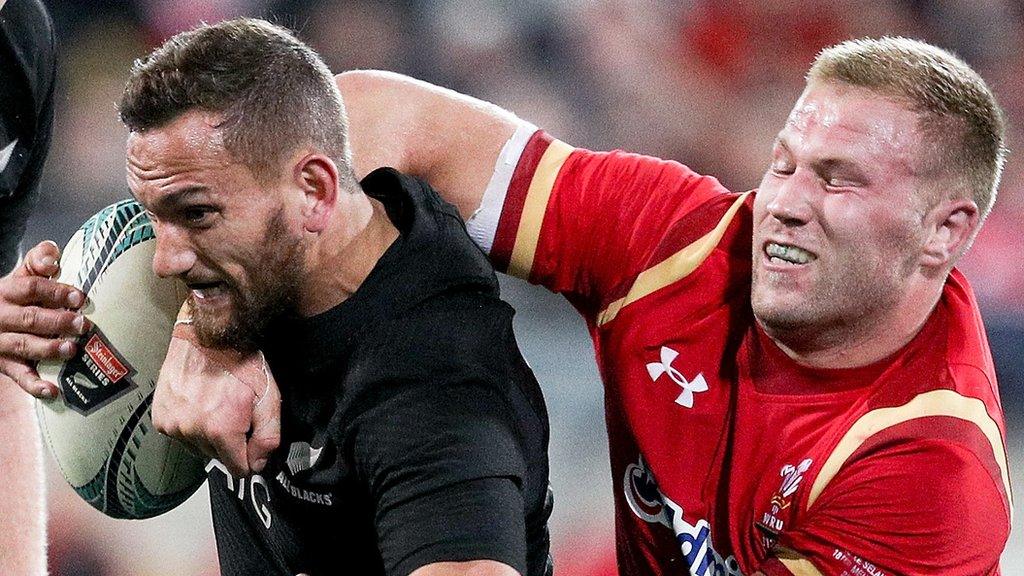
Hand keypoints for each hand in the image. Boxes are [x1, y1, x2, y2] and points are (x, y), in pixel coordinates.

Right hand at [0, 241, 88, 397]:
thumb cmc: (16, 295)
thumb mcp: (22, 275)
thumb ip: (38, 260)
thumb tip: (52, 257)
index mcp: (6, 292)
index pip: (30, 288)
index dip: (55, 292)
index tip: (80, 297)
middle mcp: (0, 318)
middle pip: (29, 319)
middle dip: (57, 322)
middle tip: (83, 324)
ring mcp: (0, 343)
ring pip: (23, 346)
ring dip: (48, 350)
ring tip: (71, 350)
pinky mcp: (4, 365)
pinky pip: (18, 376)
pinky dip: (34, 385)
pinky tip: (53, 391)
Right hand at [152, 318, 280, 477]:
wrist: (205, 334)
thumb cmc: (239, 361)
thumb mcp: (268, 395)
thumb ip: (269, 435)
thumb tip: (260, 464)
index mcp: (220, 428)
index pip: (238, 469)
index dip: (251, 458)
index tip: (254, 442)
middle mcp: (192, 430)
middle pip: (219, 459)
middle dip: (232, 443)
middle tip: (237, 414)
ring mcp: (173, 424)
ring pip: (199, 449)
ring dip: (210, 436)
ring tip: (217, 407)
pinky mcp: (160, 418)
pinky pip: (181, 436)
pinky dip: (193, 426)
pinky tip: (201, 405)